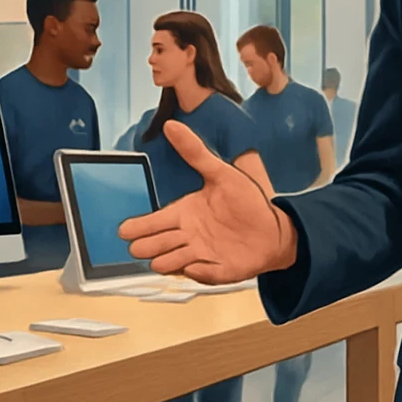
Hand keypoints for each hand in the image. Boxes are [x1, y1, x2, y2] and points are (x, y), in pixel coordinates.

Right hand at [117, 120, 296, 283]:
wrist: (275, 228)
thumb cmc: (246, 201)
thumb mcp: (222, 173)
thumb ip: (196, 152)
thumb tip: (171, 125)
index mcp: (183, 214)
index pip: (149, 224)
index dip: (136, 227)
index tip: (126, 230)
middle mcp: (185, 237)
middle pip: (150, 247)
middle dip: (147, 246)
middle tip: (150, 241)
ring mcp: (198, 256)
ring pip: (166, 264)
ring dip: (167, 259)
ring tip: (176, 250)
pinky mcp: (215, 272)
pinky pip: (198, 276)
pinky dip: (197, 270)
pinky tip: (202, 262)